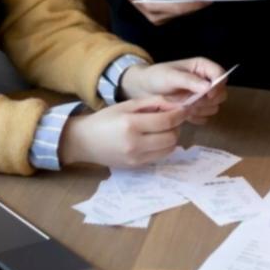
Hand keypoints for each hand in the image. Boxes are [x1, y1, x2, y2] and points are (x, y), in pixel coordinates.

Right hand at [58, 97, 188, 168]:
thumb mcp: (127, 105)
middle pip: (171, 137)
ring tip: (165, 129)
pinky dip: (164, 147)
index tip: (184, 109)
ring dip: (172, 138)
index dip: (179, 114)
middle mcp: (135, 143)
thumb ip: (152, 103)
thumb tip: (175, 104)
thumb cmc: (105, 119)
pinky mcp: (136, 166)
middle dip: (177, 126)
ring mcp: (136, 157)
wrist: (85, 141)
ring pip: (169, 149)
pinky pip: (159, 157)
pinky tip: (156, 139)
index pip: (166, 120)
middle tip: (173, 118)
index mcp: (131, 124)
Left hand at [120, 58, 227, 124]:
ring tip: (183, 106)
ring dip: (201, 110)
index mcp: (202, 67)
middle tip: (191, 102)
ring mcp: (202, 96)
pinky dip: (196, 117)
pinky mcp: (197, 109)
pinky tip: (183, 114)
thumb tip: (209, 88)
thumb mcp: (171, 76)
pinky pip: (206, 117)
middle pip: (221, 94)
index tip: (207, 95)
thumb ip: (189, 81)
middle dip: (208, 100)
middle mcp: (205, 81)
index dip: (218, 86)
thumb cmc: (156, 77)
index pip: (221, 75)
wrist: (143, 90)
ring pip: (214, 107)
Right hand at [127, 0, 208, 25]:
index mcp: (152, 5)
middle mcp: (155, 16)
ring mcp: (157, 19)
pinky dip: (184, 1)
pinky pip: (176, 11)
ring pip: (180, 11)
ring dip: (191, 0)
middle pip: (182, 11)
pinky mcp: (160, 17)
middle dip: (195, 1)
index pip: (180, 8)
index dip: (196, 4)